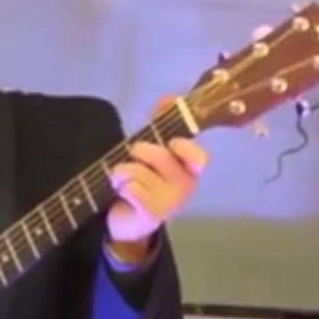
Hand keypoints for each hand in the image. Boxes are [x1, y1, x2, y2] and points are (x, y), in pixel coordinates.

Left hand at [107, 97, 208, 246]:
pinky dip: (119, 185)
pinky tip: (122, 192)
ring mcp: (169, 202)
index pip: (199, 157)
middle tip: (132, 160)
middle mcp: (185, 186)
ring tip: (123, 179)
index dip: (184, 147)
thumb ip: (162, 124)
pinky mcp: (150, 213)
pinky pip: (130, 187)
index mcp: (188, 169)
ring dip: (121, 171)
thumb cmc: (145, 182)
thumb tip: (171, 96)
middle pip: (158, 155)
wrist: (131, 222)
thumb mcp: (153, 152)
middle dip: (137, 151)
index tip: (171, 143)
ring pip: (137, 170)